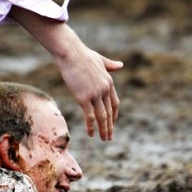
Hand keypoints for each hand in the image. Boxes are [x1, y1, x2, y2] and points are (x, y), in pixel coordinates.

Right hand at [8, 6, 123, 140]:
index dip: (114, 115)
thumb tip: (121, 65)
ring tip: (104, 139)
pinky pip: (89, 116)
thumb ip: (111, 65)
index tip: (113, 124)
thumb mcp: (100, 60)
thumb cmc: (82, 54)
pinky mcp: (83, 97)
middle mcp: (104, 90)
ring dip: (104, 130)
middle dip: (110, 126)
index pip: (114, 103)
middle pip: (109, 112)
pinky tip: (91, 134)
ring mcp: (95, 94)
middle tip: (110, 137)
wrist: (70, 52)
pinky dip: (91, 127)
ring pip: (101, 117)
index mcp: (109, 82)